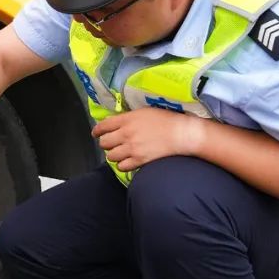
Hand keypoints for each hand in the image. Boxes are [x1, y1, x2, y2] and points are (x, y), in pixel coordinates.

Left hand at [91, 108, 205, 171]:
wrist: (181, 133)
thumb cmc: (166, 119)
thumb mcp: (144, 112)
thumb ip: (127, 117)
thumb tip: (114, 123)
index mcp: (127, 119)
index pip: (103, 126)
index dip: (97, 131)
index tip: (96, 134)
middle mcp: (126, 134)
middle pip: (104, 143)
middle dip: (106, 143)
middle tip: (112, 143)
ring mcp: (132, 148)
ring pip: (110, 156)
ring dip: (114, 155)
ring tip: (121, 153)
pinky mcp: (139, 160)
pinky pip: (122, 166)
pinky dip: (123, 164)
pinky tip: (128, 161)